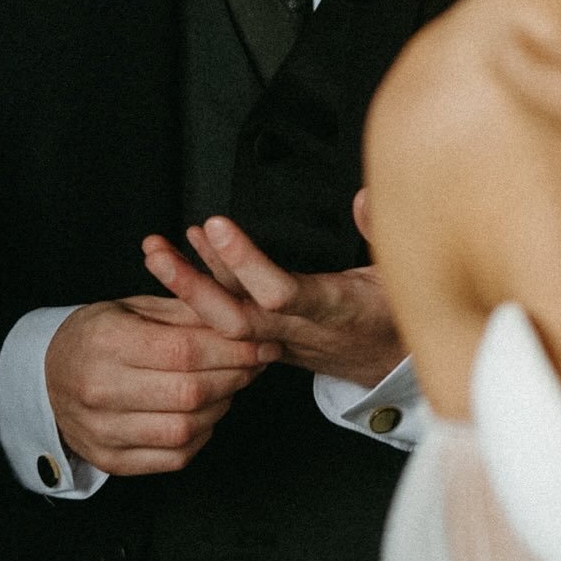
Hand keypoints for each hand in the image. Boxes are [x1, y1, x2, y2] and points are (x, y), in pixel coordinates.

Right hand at [45, 297, 279, 476]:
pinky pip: (173, 457)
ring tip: (234, 383)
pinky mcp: (110, 460)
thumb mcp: (139, 306)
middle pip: (189, 392)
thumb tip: (246, 316)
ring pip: (185, 429)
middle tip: (259, 362)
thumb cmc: (104, 332)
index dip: (233, 349)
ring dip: (223, 405)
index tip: (264, 342)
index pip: (185, 351)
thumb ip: (189, 311)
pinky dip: (202, 435)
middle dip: (236, 376)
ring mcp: (101, 431)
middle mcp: (99, 389)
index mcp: (107, 341)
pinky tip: (208, 410)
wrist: (49, 374)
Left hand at [142, 216, 405, 386]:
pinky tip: (184, 257)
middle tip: (159, 250)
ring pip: (227, 321)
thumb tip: (362, 196)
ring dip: (187, 287)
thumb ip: (382, 231)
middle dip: (193, 286)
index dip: (245, 263)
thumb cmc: (400, 313)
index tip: (217, 225)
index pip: (281, 294)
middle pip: (236, 318)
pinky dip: (204, 291)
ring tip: (155, 250)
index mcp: (335, 309)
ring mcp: (282, 340)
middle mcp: (301, 330)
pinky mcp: (271, 341)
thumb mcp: (405, 272)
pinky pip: (232, 320)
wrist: (392, 364)